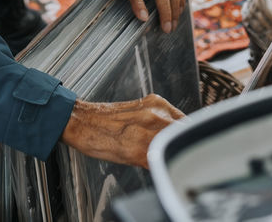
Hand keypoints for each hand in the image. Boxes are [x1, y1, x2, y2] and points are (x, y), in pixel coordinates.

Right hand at [60, 95, 183, 168]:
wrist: (81, 122)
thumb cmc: (105, 120)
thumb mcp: (139, 112)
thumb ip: (160, 121)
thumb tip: (176, 136)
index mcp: (157, 104)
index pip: (188, 122)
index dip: (190, 137)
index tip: (189, 145)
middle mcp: (155, 114)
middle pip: (186, 135)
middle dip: (184, 147)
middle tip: (179, 156)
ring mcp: (148, 131)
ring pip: (174, 147)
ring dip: (172, 157)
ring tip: (165, 162)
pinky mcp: (138, 150)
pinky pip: (159, 161)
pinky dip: (159, 166)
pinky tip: (153, 167)